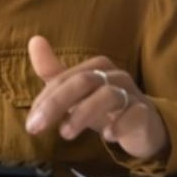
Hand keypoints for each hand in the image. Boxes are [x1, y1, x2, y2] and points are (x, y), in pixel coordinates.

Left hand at [25, 35, 169, 160]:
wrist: (144, 126)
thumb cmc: (105, 107)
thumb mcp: (77, 93)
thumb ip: (54, 72)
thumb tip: (34, 40)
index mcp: (96, 67)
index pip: (64, 78)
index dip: (45, 99)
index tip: (31, 123)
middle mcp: (114, 76)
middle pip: (83, 82)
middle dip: (56, 103)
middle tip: (37, 127)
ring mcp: (131, 93)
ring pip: (107, 95)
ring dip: (83, 114)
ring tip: (66, 134)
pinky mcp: (145, 113)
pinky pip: (134, 114)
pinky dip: (120, 124)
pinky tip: (107, 136)